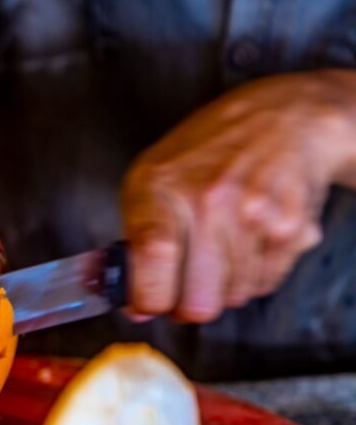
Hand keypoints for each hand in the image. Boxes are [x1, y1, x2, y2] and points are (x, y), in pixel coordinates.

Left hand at [122, 71, 355, 322]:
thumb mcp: (150, 180)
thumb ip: (134, 245)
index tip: (145, 305)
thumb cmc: (206, 154)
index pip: (152, 256)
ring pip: (231, 300)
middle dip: (187, 306)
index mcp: (160, 187)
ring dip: (222, 288)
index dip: (147, 297)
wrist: (282, 117)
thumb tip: (133, 307)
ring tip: (221, 248)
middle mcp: (207, 200)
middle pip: (197, 301)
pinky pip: (264, 285)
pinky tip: (249, 241)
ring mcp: (253, 214)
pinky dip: (253, 276)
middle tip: (184, 285)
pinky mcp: (290, 228)